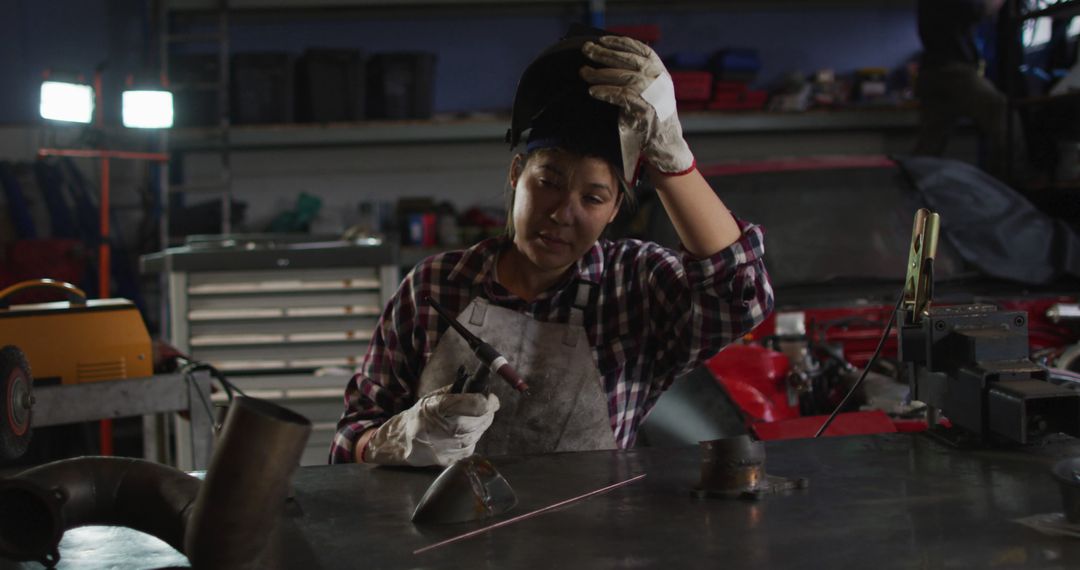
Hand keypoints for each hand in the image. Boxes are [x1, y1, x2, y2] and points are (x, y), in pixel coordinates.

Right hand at [363, 385, 499, 466]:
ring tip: (465, 419)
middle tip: (479, 406)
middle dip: (486, 410)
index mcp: (441, 408)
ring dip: (479, 422)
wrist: (405, 443)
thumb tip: (479, 386)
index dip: (488, 400)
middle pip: (485, 418)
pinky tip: (460, 432)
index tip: (489, 397)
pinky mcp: (457, 457)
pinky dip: (473, 435)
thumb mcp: (432, 397)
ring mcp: (454, 446)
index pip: (477, 405)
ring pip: (482, 430)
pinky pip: (475, 441)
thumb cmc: (420, 417)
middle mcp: (449, 429)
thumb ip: (456, 390)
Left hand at [580, 35, 694, 175]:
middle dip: (605, 54)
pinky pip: (622, 96)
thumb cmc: (650, 116)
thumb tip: (606, 60)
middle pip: (630, 61)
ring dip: (601, 74)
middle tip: (586, 50)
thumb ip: (635, 75)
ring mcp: (654, 94)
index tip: (602, 40)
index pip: (641, 50)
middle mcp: (659, 80)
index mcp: (660, 71)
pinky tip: (593, 91)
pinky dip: (606, 92)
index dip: (621, 43)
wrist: (664, 142)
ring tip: (584, 72)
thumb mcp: (648, 91)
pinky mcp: (646, 109)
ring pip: (625, 77)